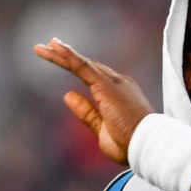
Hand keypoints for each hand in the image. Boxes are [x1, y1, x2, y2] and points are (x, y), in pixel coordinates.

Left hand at [33, 39, 153, 163]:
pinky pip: (82, 67)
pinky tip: (54, 46)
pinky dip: (68, 56)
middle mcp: (116, 82)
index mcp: (118, 93)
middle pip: (86, 65)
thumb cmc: (130, 143)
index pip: (94, 75)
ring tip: (42, 46)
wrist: (147, 144)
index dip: (78, 66)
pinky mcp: (105, 85)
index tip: (63, 59)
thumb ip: (86, 112)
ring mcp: (112, 82)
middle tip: (48, 45)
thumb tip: (67, 95)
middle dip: (66, 56)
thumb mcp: (102, 128)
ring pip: (82, 63)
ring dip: (61, 53)